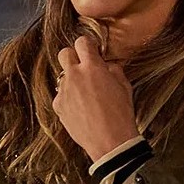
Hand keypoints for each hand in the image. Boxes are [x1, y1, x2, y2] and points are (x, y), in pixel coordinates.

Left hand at [52, 36, 137, 161]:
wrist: (110, 141)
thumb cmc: (121, 114)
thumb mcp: (125, 86)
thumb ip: (113, 70)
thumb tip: (106, 65)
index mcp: (93, 67)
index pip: (82, 42)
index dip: (88, 45)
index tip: (92, 51)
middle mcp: (74, 76)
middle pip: (64, 53)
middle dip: (73, 57)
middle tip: (84, 67)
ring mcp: (64, 91)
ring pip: (63, 76)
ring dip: (73, 80)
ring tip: (86, 94)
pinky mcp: (58, 106)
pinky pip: (61, 95)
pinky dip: (69, 98)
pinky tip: (82, 109)